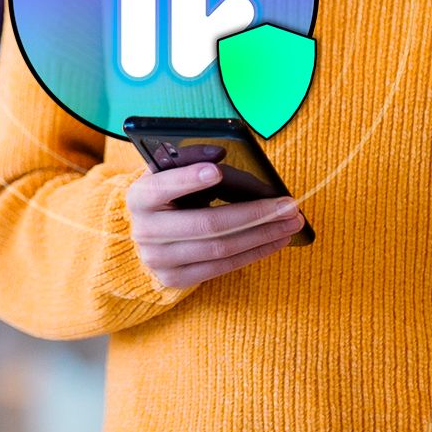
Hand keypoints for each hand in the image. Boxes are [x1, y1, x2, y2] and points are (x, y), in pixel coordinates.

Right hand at [124, 161, 304, 289]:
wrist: (150, 233)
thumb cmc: (170, 194)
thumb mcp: (172, 172)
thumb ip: (191, 159)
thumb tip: (219, 154)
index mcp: (139, 197)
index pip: (162, 187)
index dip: (187, 180)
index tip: (216, 171)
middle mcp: (144, 230)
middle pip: (206, 224)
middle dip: (253, 214)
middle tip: (288, 205)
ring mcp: (158, 259)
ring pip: (220, 248)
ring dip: (262, 235)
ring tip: (292, 222)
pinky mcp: (175, 278)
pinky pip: (222, 267)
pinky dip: (254, 252)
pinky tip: (276, 240)